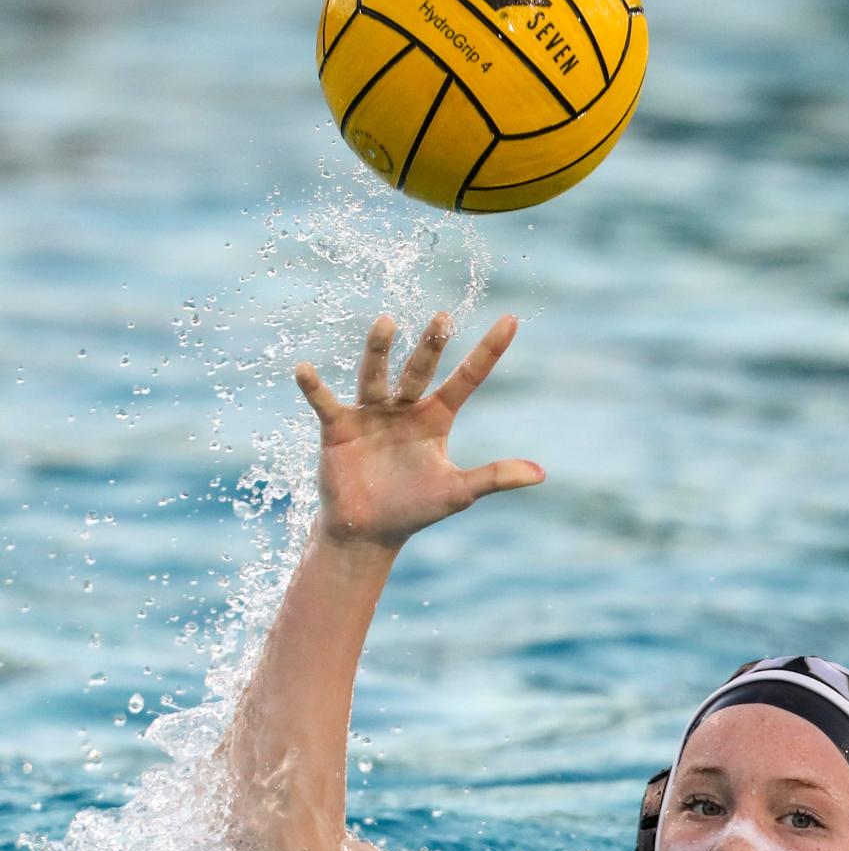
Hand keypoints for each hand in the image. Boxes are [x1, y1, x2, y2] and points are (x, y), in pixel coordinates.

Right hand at [295, 312, 543, 549]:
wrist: (369, 531)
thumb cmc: (415, 508)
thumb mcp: (459, 492)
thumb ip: (495, 477)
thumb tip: (542, 474)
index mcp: (436, 417)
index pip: (467, 378)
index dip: (488, 351)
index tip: (511, 320)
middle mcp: (404, 407)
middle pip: (420, 369)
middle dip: (431, 345)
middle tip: (443, 319)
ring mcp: (370, 413)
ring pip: (376, 375)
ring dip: (379, 351)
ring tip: (386, 322)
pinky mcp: (338, 427)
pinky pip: (325, 403)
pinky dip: (314, 387)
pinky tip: (304, 370)